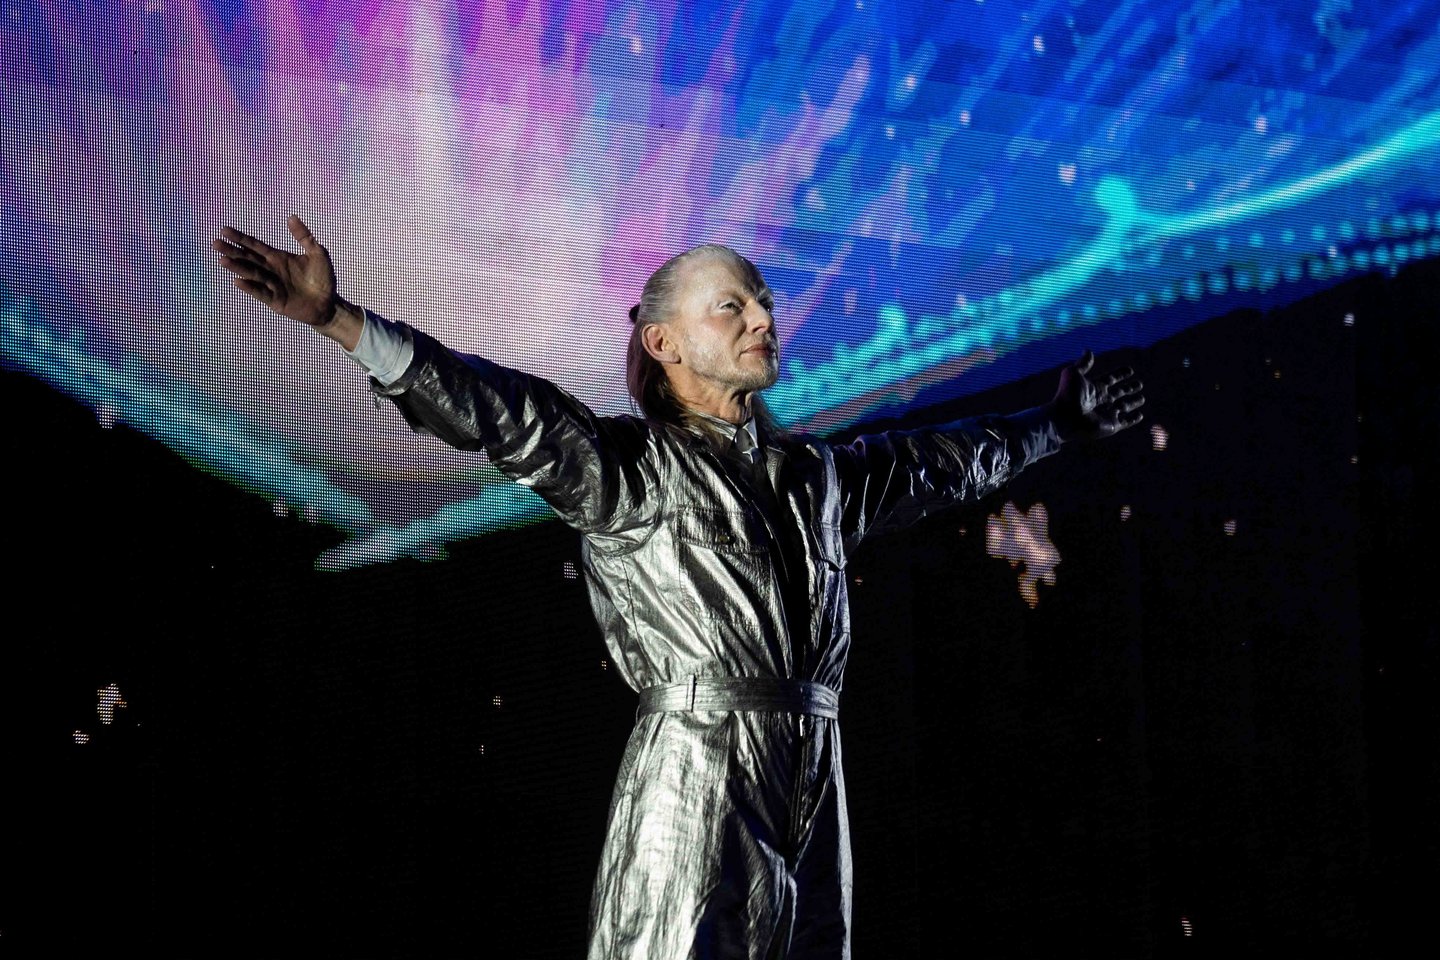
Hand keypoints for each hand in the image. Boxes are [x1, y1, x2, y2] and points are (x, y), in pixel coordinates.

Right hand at [213, 215, 357, 344]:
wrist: (329, 304)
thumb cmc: (323, 278)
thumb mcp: (318, 254)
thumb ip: (304, 237)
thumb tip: (291, 217)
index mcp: (277, 257)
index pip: (255, 245)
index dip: (240, 238)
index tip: (224, 230)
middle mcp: (270, 270)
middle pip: (247, 258)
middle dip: (232, 251)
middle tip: (215, 243)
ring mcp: (271, 285)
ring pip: (251, 274)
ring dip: (237, 267)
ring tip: (222, 260)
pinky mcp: (275, 301)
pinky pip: (261, 293)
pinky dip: (250, 287)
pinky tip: (238, 281)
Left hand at [1049, 349, 1145, 441]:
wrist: (1064, 419)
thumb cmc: (1067, 396)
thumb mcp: (1073, 374)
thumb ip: (1083, 363)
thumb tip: (1088, 350)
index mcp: (1094, 387)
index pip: (1111, 379)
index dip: (1120, 374)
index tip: (1130, 370)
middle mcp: (1101, 400)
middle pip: (1119, 393)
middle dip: (1129, 388)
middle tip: (1139, 384)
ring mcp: (1107, 413)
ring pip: (1124, 406)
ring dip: (1133, 402)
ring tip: (1142, 398)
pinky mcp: (1111, 425)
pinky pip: (1126, 422)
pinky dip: (1133, 419)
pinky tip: (1140, 415)